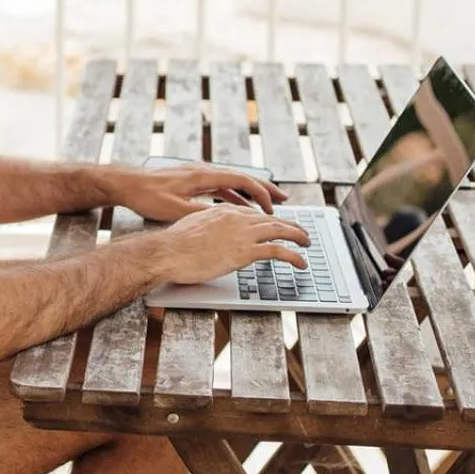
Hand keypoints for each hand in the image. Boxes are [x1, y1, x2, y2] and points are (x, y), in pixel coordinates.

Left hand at [105, 162, 287, 221]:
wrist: (126, 183)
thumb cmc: (147, 195)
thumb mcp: (174, 209)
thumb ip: (201, 213)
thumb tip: (224, 220)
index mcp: (203, 176)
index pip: (241, 180)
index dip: (261, 193)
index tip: (274, 207)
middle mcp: (204, 171)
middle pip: (242, 178)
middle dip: (264, 189)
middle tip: (284, 200)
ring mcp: (198, 175)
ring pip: (232, 182)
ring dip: (251, 193)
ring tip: (268, 205)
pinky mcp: (192, 180)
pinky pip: (221, 187)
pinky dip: (236, 195)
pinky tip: (241, 206)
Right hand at [141, 205, 309, 285]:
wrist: (168, 252)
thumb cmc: (173, 244)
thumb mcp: (191, 227)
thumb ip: (206, 229)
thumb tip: (208, 238)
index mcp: (223, 211)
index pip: (253, 213)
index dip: (268, 219)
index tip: (275, 224)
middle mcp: (236, 218)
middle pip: (271, 219)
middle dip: (289, 225)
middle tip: (300, 231)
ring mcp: (242, 233)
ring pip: (279, 231)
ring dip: (297, 236)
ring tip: (307, 242)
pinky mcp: (245, 251)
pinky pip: (277, 251)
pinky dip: (293, 256)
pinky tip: (300, 262)